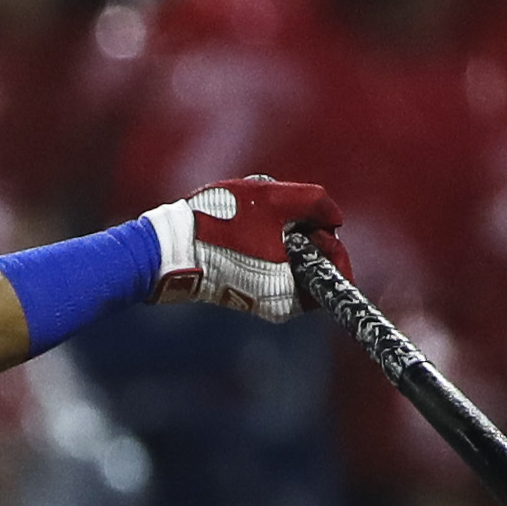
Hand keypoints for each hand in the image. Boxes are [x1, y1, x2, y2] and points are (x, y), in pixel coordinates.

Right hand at [151, 177, 349, 319]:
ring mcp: (262, 301)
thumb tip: (334, 219)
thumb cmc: (221, 226)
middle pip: (314, 259)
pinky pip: (271, 264)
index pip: (337, 265)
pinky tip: (241, 228)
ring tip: (252, 220)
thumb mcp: (275, 200)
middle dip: (300, 232)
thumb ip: (316, 203)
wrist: (169, 248)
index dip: (326, 234)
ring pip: (291, 258)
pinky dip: (264, 243)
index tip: (302, 222)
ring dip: (280, 233)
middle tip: (271, 217)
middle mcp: (282, 306)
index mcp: (295, 292)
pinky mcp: (246, 293)